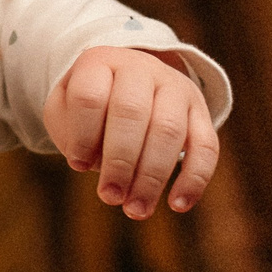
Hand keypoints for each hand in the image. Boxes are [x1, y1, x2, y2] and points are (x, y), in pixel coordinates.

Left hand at [42, 45, 216, 217]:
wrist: (127, 80)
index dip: (83, 135)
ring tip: (136, 209)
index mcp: (100, 62)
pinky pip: (206, 145)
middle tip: (110, 197)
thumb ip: (70, 131)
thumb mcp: (65, 108)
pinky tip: (177, 205)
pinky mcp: (200, 110)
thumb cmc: (90, 106)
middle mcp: (141, 68)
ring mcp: (175, 87)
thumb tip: (93, 164)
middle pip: (131, 112)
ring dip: (152, 176)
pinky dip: (194, 178)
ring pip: (169, 130)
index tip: (77, 166)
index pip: (90, 96)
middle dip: (119, 161)